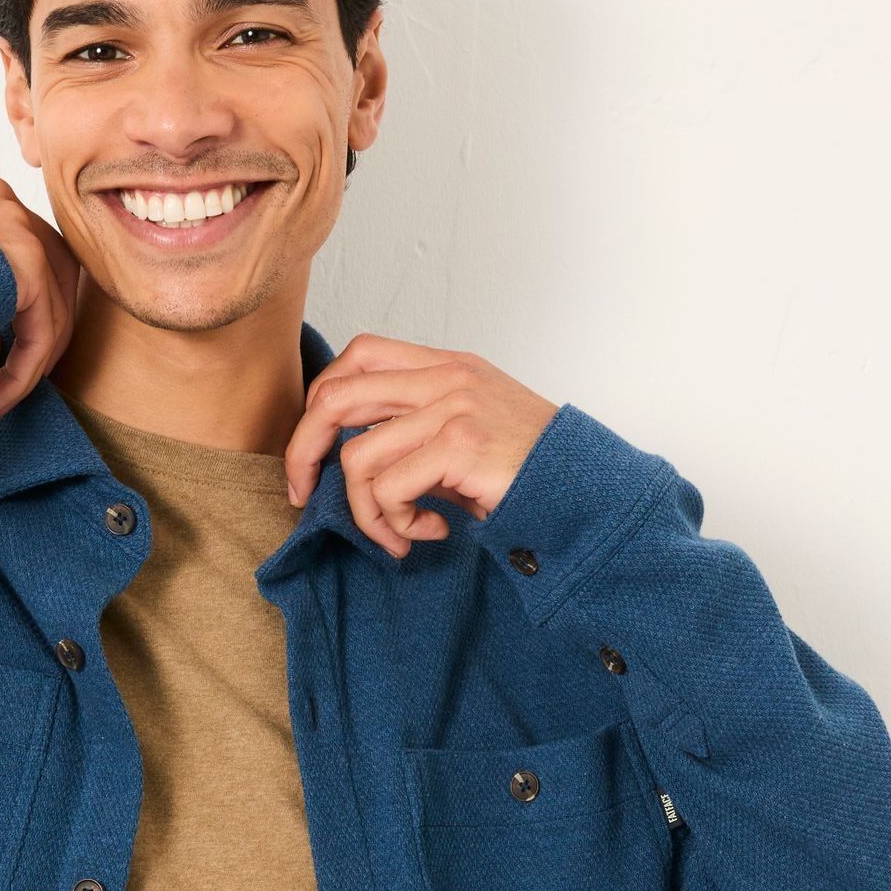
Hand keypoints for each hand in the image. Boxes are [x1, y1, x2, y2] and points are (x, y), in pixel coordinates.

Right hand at [0, 176, 81, 419]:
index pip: (11, 250)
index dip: (10, 308)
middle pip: (48, 268)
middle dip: (35, 328)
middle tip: (8, 375)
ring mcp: (13, 222)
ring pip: (50, 304)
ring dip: (28, 362)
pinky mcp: (26, 260)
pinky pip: (40, 330)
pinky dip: (20, 375)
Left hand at [281, 336, 560, 556]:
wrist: (586, 492)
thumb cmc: (529, 472)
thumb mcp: (468, 433)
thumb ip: (415, 430)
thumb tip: (346, 460)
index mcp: (446, 367)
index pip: (358, 356)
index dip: (320, 403)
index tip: (314, 453)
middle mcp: (446, 378)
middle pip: (335, 397)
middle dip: (304, 452)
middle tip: (304, 496)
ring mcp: (453, 408)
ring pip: (357, 457)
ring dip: (367, 512)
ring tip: (401, 533)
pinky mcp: (459, 445)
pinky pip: (387, 489)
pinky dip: (396, 523)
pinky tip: (429, 532)